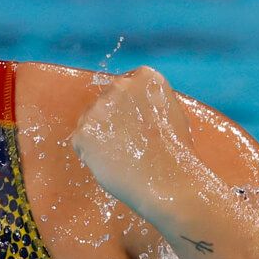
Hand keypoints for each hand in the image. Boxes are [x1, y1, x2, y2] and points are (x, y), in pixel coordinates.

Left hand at [71, 66, 200, 218]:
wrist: (168, 181)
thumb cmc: (177, 151)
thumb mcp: (170, 111)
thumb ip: (148, 101)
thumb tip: (133, 106)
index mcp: (145, 77)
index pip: (126, 86)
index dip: (128, 107)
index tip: (135, 123)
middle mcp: (120, 85)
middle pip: (106, 100)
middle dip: (112, 119)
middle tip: (127, 143)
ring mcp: (99, 107)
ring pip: (92, 120)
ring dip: (101, 135)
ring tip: (121, 155)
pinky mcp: (84, 131)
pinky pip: (81, 140)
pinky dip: (91, 152)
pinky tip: (111, 162)